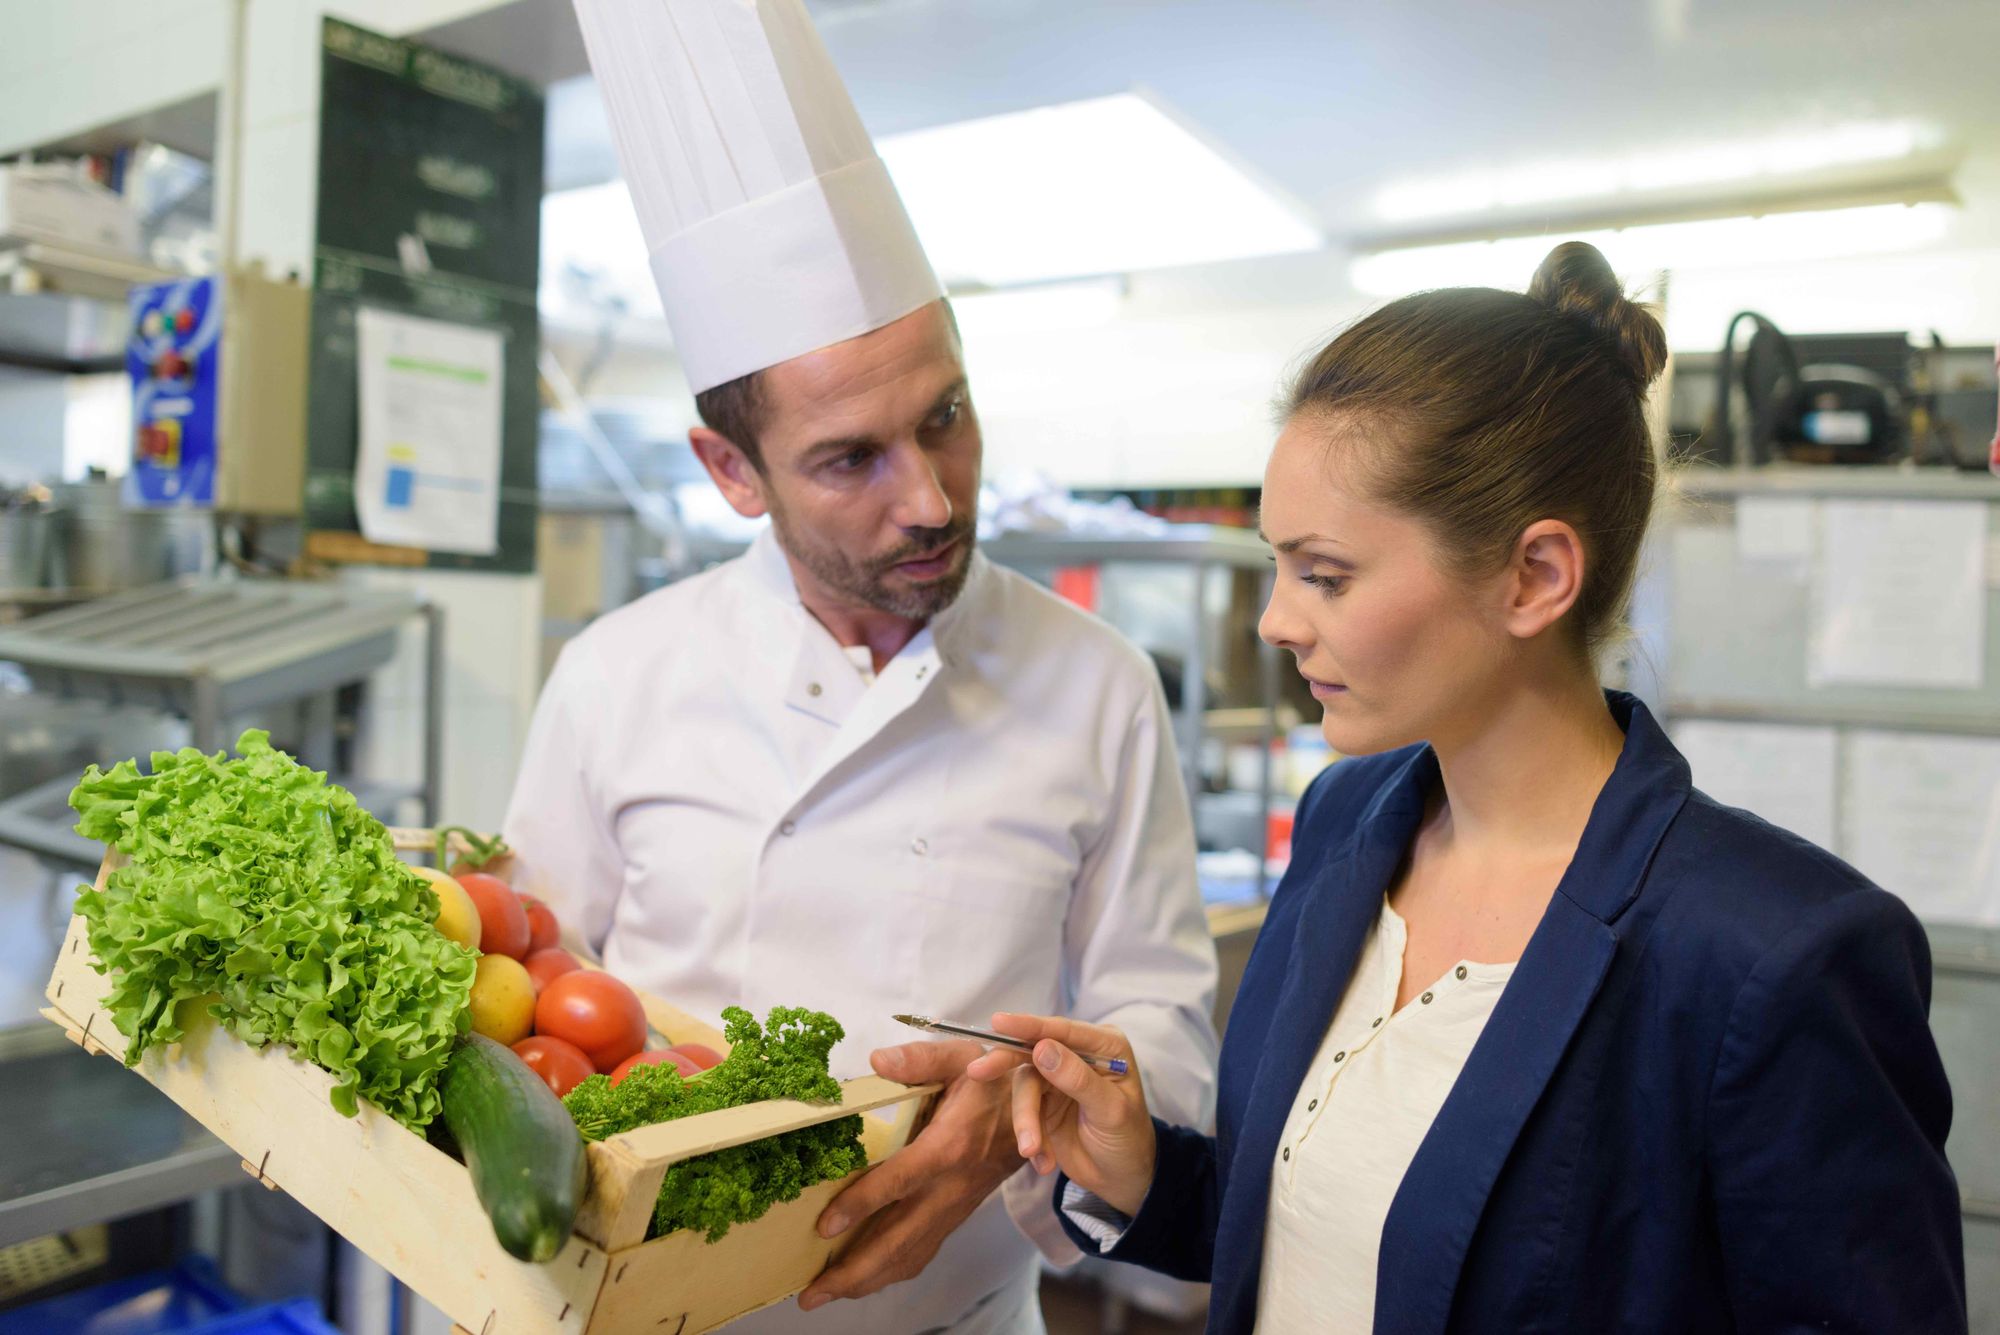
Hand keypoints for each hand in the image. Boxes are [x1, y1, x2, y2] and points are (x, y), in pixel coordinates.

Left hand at [797, 1039, 1020, 1311]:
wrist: (1044, 1111)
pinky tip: (863, 1278)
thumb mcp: (963, 1058)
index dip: (861, 1204)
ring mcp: (954, 1207)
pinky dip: (889, 1272)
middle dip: (853, 1272)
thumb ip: (920, 1059)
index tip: (824, 1226)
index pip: (900, 1181)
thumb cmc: (997, 1081)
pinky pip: (922, 1252)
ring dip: (866, 1281)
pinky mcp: (956, 1214)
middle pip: (900, 1241)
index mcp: (949, 1147)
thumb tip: (877, 1061)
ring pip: (909, 1256)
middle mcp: (951, 1187)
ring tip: (824, 1294)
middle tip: (810, 1293)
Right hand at [965, 1013, 1156, 1218]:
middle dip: (1005, 1063)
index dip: (1029, 1026)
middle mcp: (1076, 1055)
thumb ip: (1078, 1079)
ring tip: (1032, 1150)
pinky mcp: (1041, 1104)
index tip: (998, 1022)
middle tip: (978, 1071)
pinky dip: (1031, 1137)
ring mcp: (1055, 1079)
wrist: (1121, 1179)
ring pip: (1024, 1087)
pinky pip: (1024, 1113)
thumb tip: (1041, 1049)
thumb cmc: (1128, 1139)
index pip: (1062, 1030)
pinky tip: (1045, 1161)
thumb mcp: (1110, 1111)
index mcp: (1102, 1045)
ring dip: (1025, 1121)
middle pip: (1031, 1050)